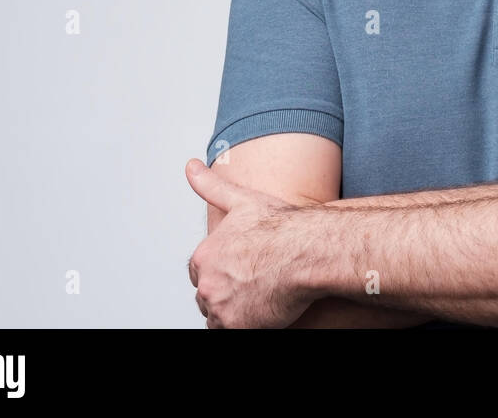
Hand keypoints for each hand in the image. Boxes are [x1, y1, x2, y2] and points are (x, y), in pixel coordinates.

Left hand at [186, 158, 325, 327]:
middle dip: (226, 292)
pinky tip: (264, 310)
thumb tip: (190, 167)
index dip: (222, 271)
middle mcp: (206, 283)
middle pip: (209, 296)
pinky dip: (246, 324)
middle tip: (255, 283)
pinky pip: (233, 331)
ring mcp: (220, 307)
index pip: (201, 273)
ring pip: (220, 316)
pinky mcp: (237, 326)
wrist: (308, 250)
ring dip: (235, 310)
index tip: (242, 269)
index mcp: (204, 255)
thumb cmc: (282, 226)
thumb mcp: (241, 200)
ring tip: (261, 296)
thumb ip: (211, 186)